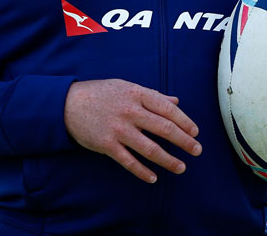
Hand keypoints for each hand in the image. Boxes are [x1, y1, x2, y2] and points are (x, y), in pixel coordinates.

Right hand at [64, 78, 201, 182]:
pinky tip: (153, 178)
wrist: (68, 104)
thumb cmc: (102, 94)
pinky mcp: (107, 145)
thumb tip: (176, 102)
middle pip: (164, 129)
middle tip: (197, 150)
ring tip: (181, 167)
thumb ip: (152, 95)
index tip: (195, 132)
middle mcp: (130, 111)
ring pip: (150, 149)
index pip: (168, 109)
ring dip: (168, 160)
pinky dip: (142, 172)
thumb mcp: (127, 87)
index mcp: (137, 94)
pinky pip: (129, 162)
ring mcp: (118, 129)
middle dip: (184, 141)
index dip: (185, 122)